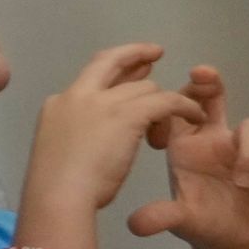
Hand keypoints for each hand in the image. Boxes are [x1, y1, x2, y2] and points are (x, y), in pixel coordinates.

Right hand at [18, 45, 199, 240]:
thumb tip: (92, 137)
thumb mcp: (59, 150)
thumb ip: (75, 135)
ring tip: (179, 117)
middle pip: (111, 62)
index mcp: (58, 104)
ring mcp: (101, 102)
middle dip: (135, 54)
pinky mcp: (127, 114)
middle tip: (156, 53)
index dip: (114, 71)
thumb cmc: (54, 187)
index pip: (91, 78)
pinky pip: (165, 101)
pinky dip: (183, 106)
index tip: (131, 69)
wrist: (58, 195)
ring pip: (144, 88)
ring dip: (164, 101)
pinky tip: (194, 115)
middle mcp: (78, 95)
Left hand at [127, 65, 248, 248]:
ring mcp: (246, 149)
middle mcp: (215, 141)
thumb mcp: (180, 221)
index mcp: (187, 146)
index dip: (179, 96)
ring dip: (248, 152)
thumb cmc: (203, 224)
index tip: (175, 93)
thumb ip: (161, 217)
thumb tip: (135, 225)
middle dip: (211, 83)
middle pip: (214, 98)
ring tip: (243, 185)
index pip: (180, 110)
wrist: (236, 245)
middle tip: (205, 76)